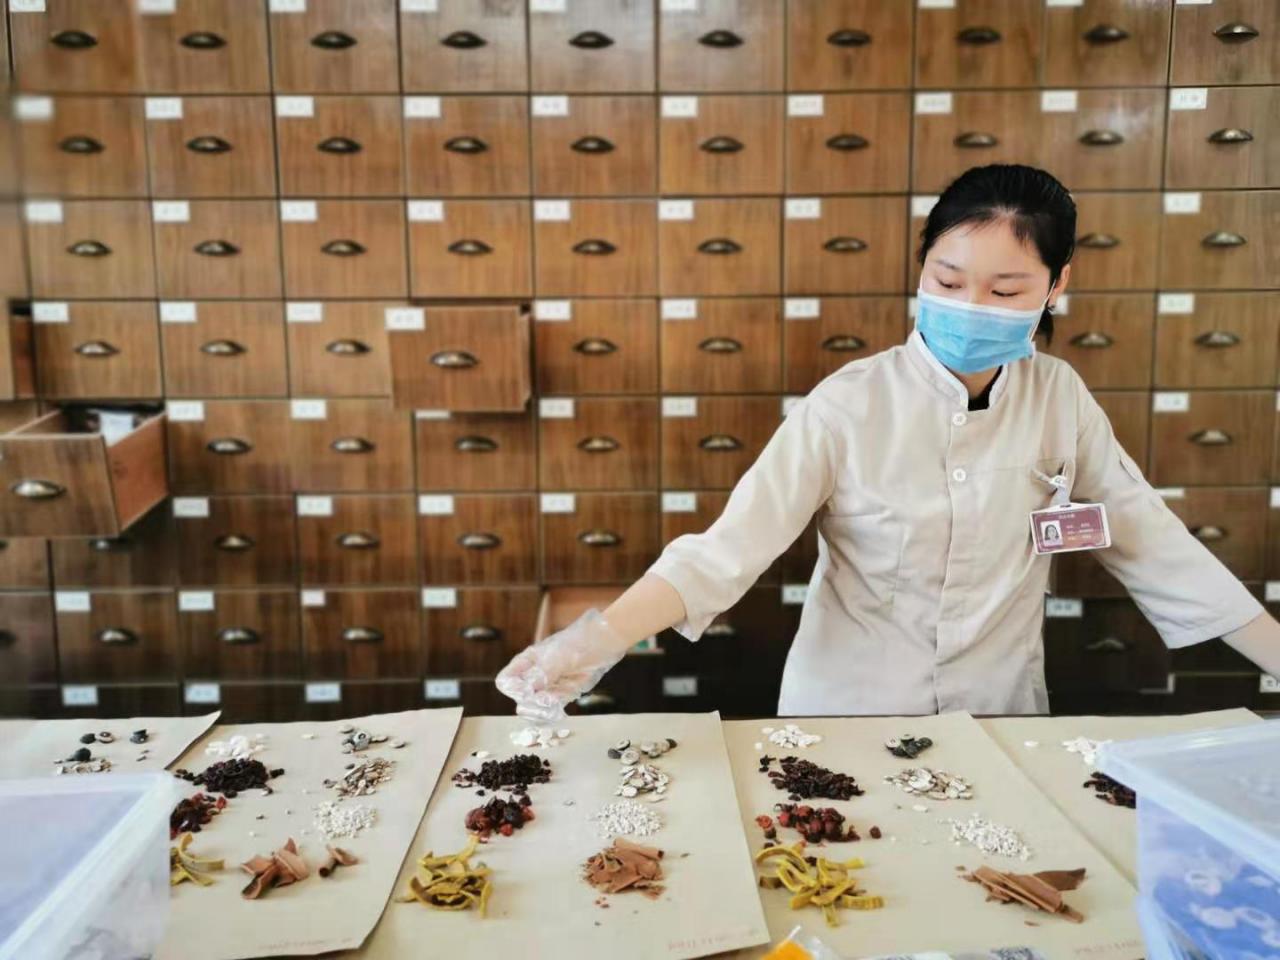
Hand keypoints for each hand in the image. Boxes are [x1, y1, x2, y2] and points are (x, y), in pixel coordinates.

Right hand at [495, 609, 628, 722]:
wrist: (600, 646)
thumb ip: (541, 674)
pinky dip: (554, 713)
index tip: (527, 691)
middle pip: (520, 699)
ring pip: (534, 709)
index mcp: (526, 662)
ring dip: (542, 712)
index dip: (512, 690)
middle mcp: (533, 677)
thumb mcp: (556, 657)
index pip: (505, 681)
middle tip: (545, 702)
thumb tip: (527, 692)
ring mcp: (546, 688)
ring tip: (555, 706)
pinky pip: (550, 711)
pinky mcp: (560, 696)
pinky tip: (560, 710)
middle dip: (530, 704)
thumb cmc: (575, 644)